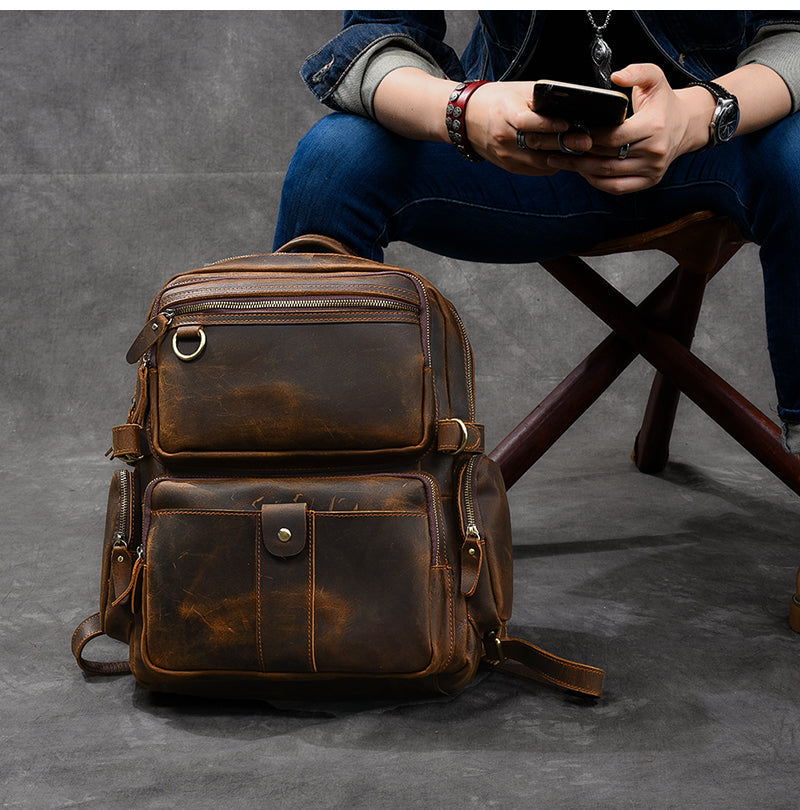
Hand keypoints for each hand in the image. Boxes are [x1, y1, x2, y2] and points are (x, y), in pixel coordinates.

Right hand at [464, 81, 590, 174]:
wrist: (467, 119)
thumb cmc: (496, 101)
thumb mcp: (518, 91)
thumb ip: (541, 98)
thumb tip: (570, 103)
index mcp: (504, 113)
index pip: (526, 122)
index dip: (547, 124)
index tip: (567, 124)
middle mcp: (503, 137)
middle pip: (536, 144)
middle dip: (563, 144)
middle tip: (585, 142)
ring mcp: (506, 155)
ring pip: (538, 161)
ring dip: (561, 157)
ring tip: (581, 152)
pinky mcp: (509, 166)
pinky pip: (535, 169)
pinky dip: (552, 164)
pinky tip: (565, 157)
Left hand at [546, 63, 712, 193]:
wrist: (687, 124)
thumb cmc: (664, 101)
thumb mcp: (655, 78)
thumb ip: (637, 71)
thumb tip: (616, 75)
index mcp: (655, 127)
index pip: (614, 136)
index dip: (590, 136)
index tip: (569, 131)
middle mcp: (655, 152)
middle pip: (607, 157)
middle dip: (579, 154)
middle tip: (556, 148)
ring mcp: (652, 170)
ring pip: (608, 175)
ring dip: (581, 170)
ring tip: (561, 161)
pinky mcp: (649, 181)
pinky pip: (617, 188)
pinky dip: (596, 182)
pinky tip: (582, 172)